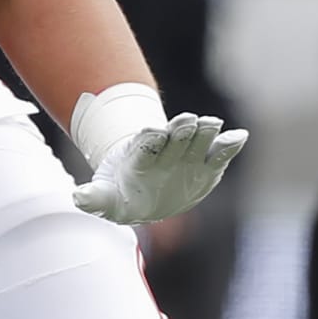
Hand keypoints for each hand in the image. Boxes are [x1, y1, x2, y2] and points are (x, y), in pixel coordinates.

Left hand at [72, 112, 245, 224]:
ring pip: (196, 141)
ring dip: (203, 132)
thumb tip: (77, 197)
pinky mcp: (206, 167)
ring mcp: (186, 157)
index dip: (149, 138)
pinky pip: (218, 155)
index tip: (154, 130)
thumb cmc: (120, 195)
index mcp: (138, 158)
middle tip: (187, 120)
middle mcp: (164, 152)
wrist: (142, 196)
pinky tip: (240, 137)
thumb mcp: (105, 198)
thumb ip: (94, 198)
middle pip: (172, 137)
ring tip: (213, 123)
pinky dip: (228, 146)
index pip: (144, 144)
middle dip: (178, 129)